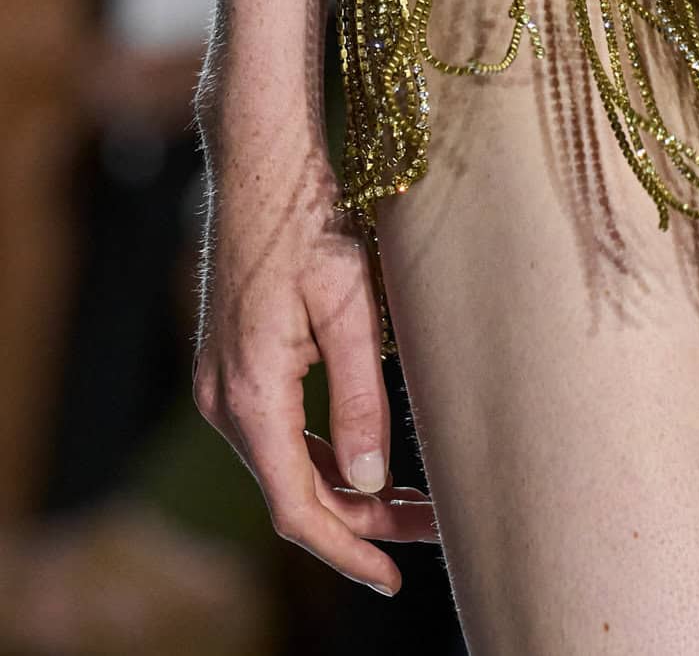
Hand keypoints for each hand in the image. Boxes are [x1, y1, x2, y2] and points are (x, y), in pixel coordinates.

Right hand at [193, 135, 437, 591]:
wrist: (264, 164)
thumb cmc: (310, 223)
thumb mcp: (350, 308)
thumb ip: (359, 400)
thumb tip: (368, 482)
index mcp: (250, 395)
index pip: (296, 508)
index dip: (346, 549)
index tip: (392, 577)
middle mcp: (223, 401)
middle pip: (293, 492)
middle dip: (361, 519)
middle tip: (433, 525)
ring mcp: (222, 384)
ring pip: (286, 465)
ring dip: (345, 488)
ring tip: (414, 498)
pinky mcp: (233, 365)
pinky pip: (278, 432)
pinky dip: (322, 454)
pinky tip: (367, 456)